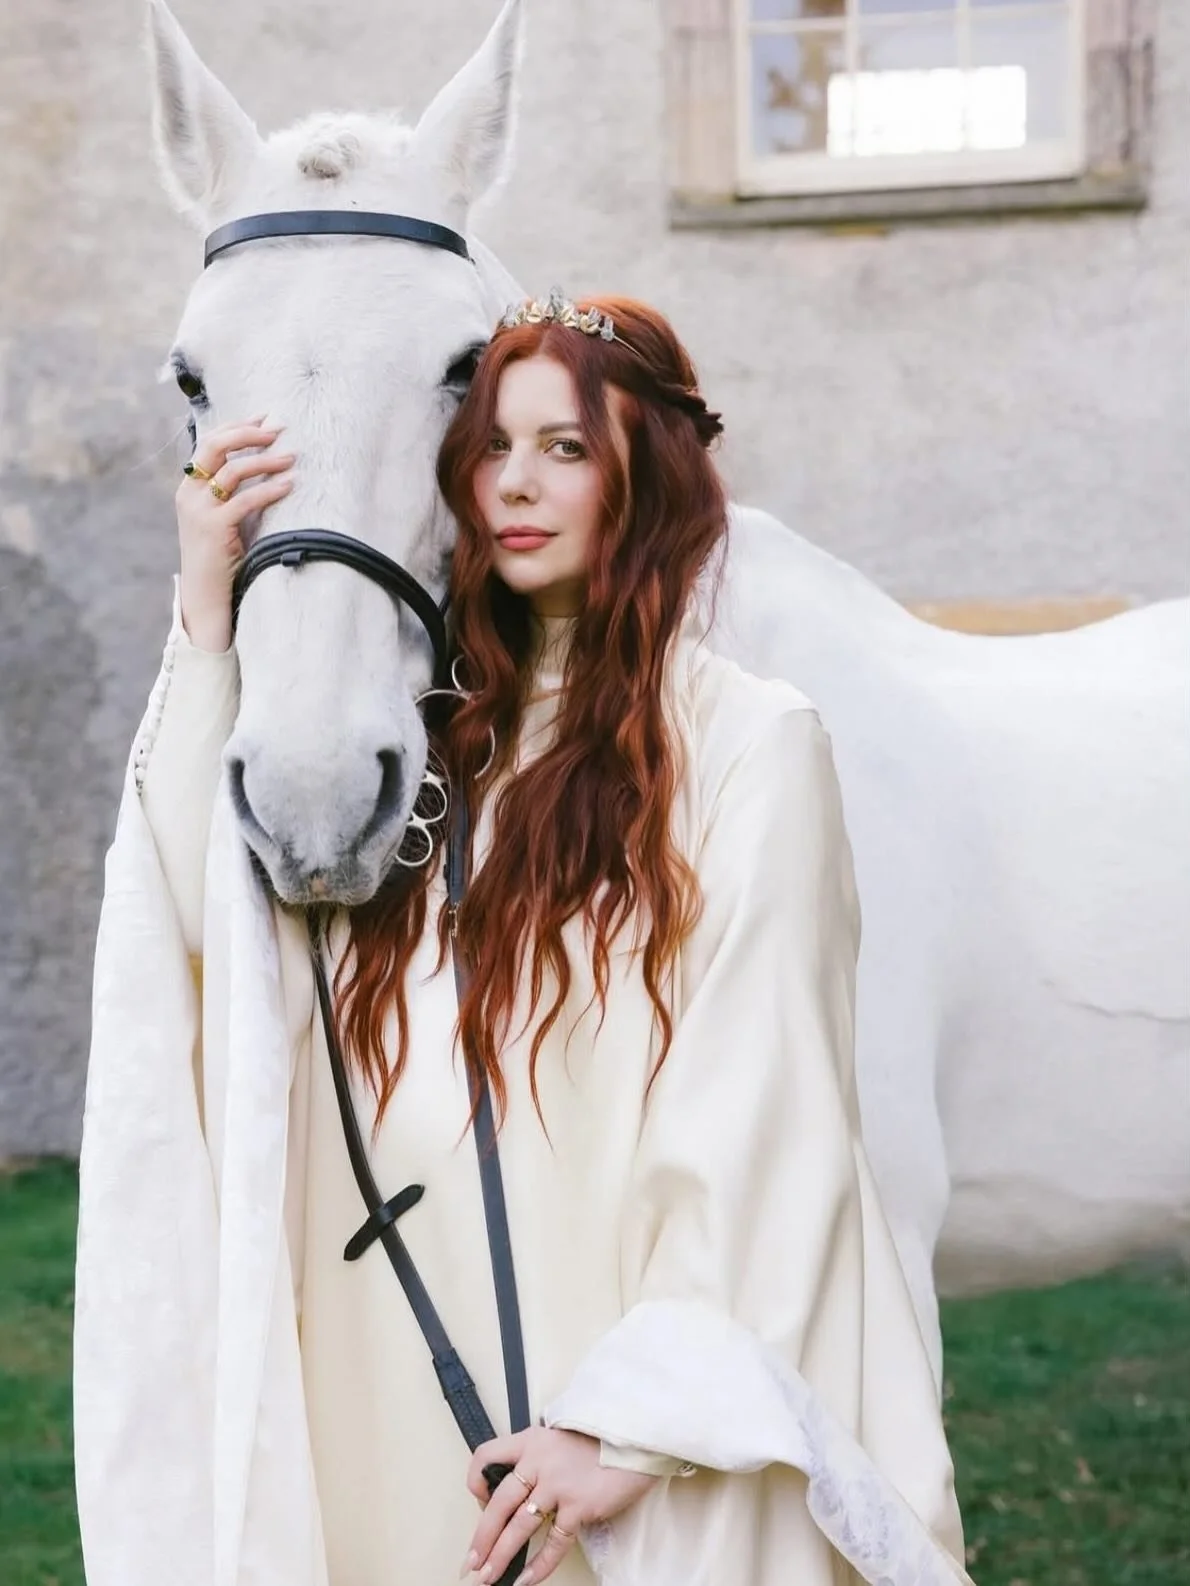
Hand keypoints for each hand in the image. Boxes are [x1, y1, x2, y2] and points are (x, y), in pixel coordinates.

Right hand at [175, 418, 293, 651]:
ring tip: (291, 458)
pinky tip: (289, 485)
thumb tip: (263, 463)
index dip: (237, 427)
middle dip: (248, 433)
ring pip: (233, 470)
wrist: (205, 594)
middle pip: (215, 446)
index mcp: (189, 486)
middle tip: (277, 430)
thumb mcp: (221, 516)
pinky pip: (246, 499)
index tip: (264, 419)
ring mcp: (199, 510)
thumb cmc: (220, 556)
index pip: (209, 442)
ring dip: (265, 460)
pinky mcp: (214, 528)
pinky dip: (270, 489)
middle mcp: (189, 493)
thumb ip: (232, 491)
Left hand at [462, 1427, 656, 1584]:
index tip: (479, 1501)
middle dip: (481, 1538)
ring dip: (500, 1556)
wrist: (635, 1437)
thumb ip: (539, 1458)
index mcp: (531, 1441)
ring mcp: (558, 1485)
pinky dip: (538, 1566)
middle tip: (471, 1561)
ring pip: (519, 1527)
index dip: (477, 1481)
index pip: (487, 1456)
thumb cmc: (601, 1439)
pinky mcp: (579, 1506)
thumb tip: (524, 1488)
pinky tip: (526, 1579)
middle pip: (498, 1504)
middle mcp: (539, 1462)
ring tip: (487, 1576)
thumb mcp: (560, 1437)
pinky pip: (553, 1543)